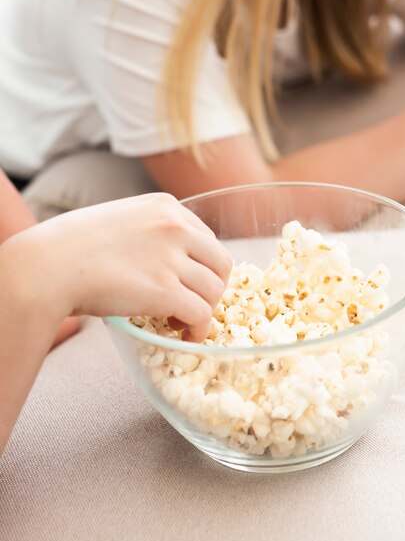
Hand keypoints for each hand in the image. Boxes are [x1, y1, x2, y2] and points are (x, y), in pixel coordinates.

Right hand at [3, 194, 232, 341]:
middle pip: (221, 264)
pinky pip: (202, 314)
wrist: (47, 266)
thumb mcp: (122, 221)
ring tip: (179, 322)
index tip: (189, 284)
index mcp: (166, 206)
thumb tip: (166, 258)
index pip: (208, 240)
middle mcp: (175, 227)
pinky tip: (182, 334)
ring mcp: (171, 258)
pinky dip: (198, 329)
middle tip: (190, 305)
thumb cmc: (72, 247)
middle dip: (212, 288)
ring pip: (214, 291)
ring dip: (203, 311)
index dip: (202, 267)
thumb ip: (150, 232)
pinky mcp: (165, 290)